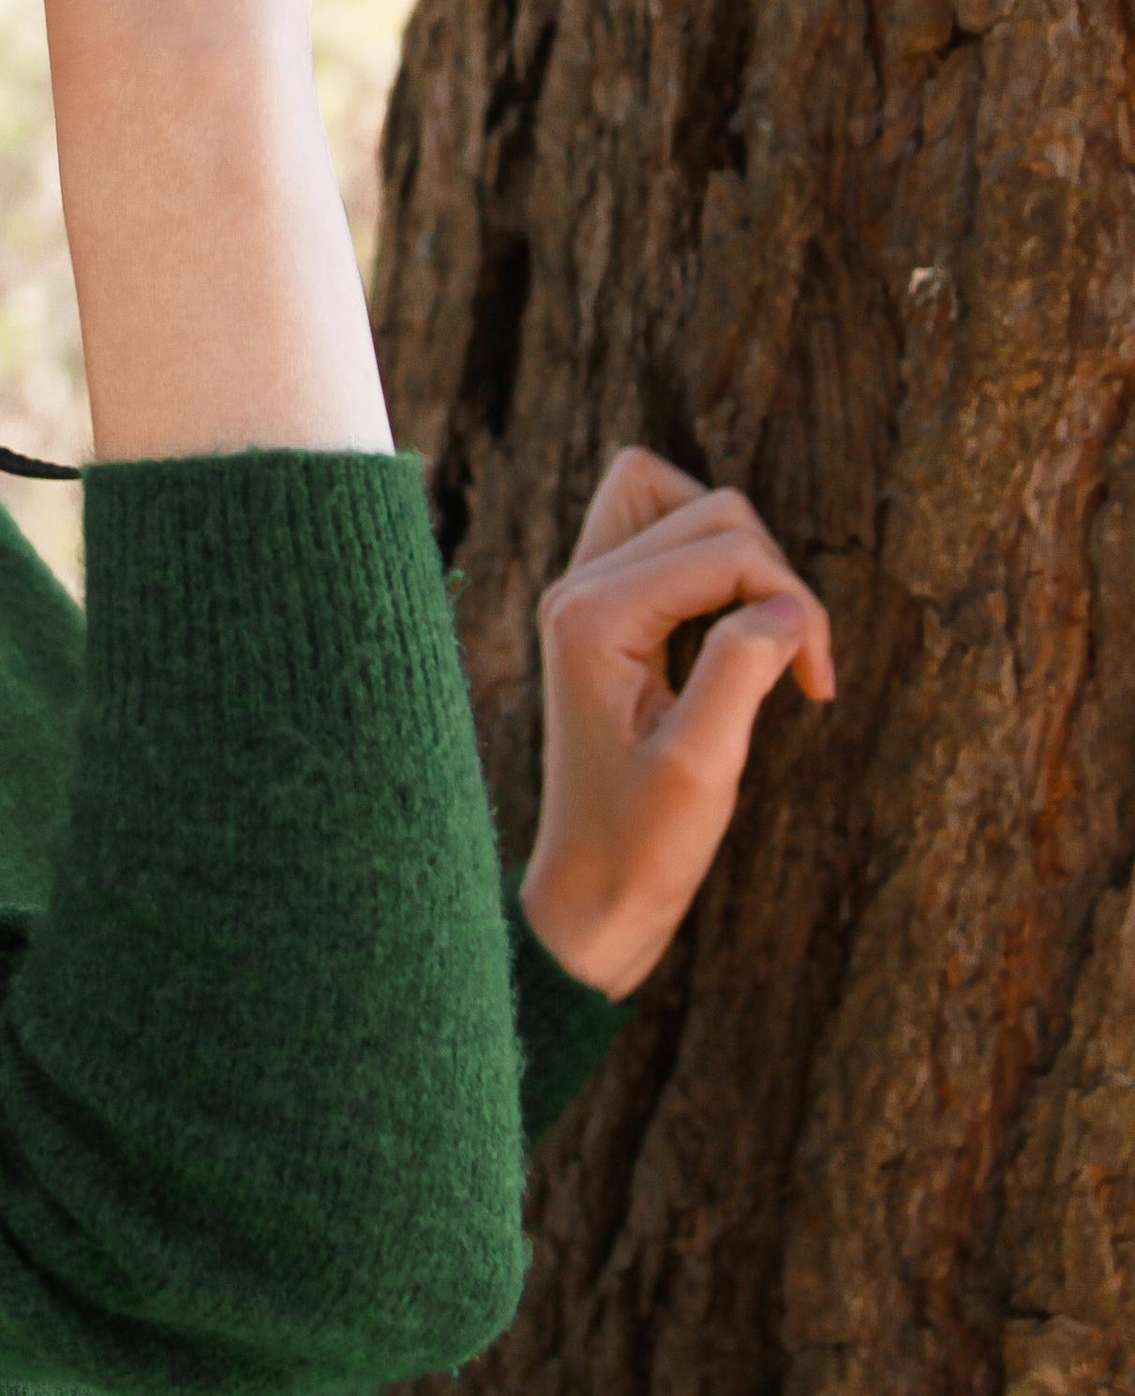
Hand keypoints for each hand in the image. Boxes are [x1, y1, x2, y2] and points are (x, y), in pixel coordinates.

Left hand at [516, 446, 835, 999]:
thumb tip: (787, 604)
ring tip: (769, 638)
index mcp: (593, 616)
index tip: (818, 685)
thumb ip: (739, 669)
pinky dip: (715, 564)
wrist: (589, 895)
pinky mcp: (602, 611)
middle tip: (801, 668)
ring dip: (743, 557)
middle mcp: (578, 588)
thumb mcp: (702, 767)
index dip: (794, 604)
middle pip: (710, 512)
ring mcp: (584, 594)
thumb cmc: (642, 845)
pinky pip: (661, 533)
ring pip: (676, 500)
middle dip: (774, 576)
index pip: (727, 547)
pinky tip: (737, 633)